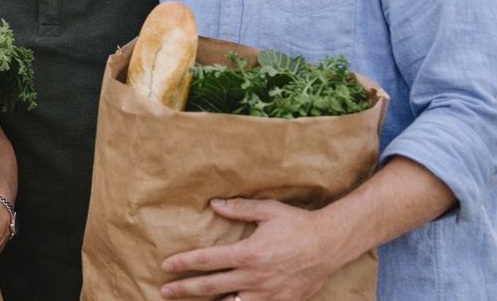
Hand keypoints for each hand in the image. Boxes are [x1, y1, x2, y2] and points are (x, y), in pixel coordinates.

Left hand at [159, 199, 347, 300]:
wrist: (332, 245)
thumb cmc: (298, 224)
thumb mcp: (268, 211)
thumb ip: (238, 208)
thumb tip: (214, 204)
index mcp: (247, 254)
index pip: (206, 260)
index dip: (183, 263)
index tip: (165, 266)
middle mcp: (254, 277)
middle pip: (210, 287)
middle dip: (184, 289)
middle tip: (164, 291)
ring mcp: (267, 294)